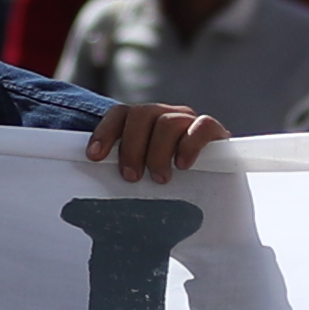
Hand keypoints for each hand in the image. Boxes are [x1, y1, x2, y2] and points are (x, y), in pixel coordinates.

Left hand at [84, 103, 223, 183]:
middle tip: (131, 176)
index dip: (105, 132)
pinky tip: (183, 165)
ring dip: (158, 152)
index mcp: (144, 123)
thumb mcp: (144, 176)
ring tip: (160, 178)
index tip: (95, 156)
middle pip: (141, 114)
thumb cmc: (172, 183)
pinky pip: (201, 126)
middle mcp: (165, 115)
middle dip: (132, 147)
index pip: (120, 114)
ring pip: (168, 122)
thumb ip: (126, 173)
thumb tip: (92, 195)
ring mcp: (189, 121)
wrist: (216, 187)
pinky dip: (190, 145)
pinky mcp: (215, 130)